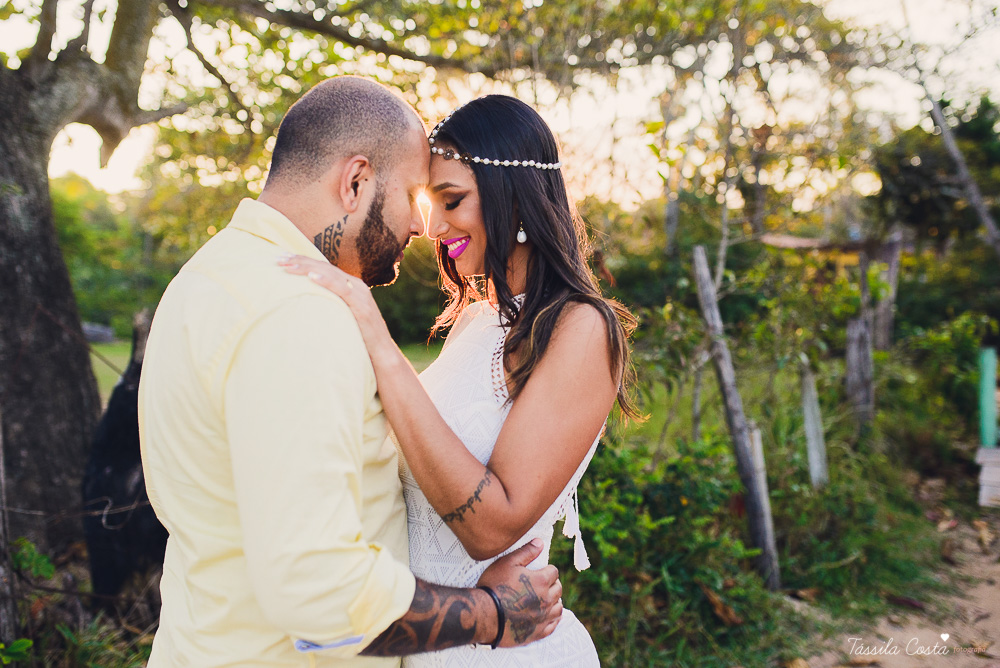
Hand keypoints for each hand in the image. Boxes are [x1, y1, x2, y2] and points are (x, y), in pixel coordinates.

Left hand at [278, 254, 393, 358]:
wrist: (381, 352)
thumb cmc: (359, 336)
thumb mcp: (341, 316)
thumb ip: (329, 305)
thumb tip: (304, 304)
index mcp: (350, 285)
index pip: (323, 267)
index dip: (303, 260)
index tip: (282, 257)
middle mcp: (355, 285)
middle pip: (324, 267)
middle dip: (300, 261)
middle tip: (278, 258)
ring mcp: (359, 294)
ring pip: (331, 274)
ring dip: (307, 268)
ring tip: (288, 266)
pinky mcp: (361, 306)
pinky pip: (342, 290)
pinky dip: (326, 281)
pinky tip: (311, 277)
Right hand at [476, 538, 562, 647]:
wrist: (484, 615)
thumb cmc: (494, 586)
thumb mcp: (507, 563)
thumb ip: (526, 552)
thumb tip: (540, 542)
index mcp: (541, 581)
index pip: (553, 572)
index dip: (547, 569)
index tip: (540, 571)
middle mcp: (546, 599)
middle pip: (558, 589)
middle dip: (552, 584)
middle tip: (543, 584)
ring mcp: (543, 617)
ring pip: (558, 608)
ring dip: (555, 601)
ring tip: (546, 599)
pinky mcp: (537, 632)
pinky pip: (552, 626)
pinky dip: (553, 620)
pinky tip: (548, 616)